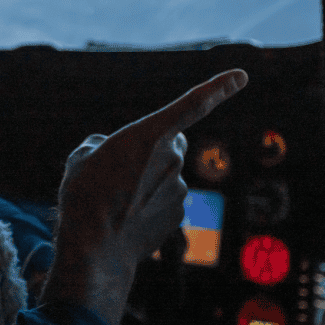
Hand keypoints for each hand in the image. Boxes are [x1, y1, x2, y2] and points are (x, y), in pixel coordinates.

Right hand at [42, 69, 247, 324]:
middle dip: (157, 148)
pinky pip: (165, 202)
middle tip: (124, 166)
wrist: (94, 249)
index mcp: (150, 135)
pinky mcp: (178, 216)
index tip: (242, 76)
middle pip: (173, 143)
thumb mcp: (82, 158)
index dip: (219, 87)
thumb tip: (109, 151)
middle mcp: (172, 159)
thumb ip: (103, 146)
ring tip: (115, 199)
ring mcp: (179, 190)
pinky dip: (148, 206)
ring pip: (166, 176)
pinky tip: (125, 218)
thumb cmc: (84, 197)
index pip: (193, 104)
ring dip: (147, 181)